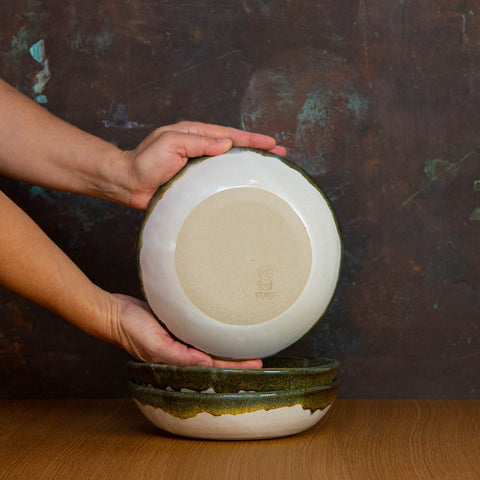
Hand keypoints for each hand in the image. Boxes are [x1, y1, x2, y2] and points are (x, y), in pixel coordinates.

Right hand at [109, 293, 261, 367]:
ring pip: (209, 343)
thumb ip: (179, 356)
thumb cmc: (131, 329)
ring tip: (247, 341)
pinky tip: (222, 326)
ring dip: (226, 344)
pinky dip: (212, 330)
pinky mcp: (177, 324)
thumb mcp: (155, 345)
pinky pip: (199, 329)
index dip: (235, 366)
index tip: (257, 363)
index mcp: (179, 360)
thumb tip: (206, 366)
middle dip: (237, 357)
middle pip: (215, 356)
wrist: (114, 312)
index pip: (213, 366)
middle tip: (260, 353)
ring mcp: (180, 338)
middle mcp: (183, 350)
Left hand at [121, 121, 286, 208]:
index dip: (252, 140)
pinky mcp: (196, 184)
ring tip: (271, 170)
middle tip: (281, 154)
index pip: (230, 135)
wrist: (128, 184)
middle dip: (258, 150)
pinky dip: (235, 183)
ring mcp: (199, 167)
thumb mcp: (170, 143)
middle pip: (236, 148)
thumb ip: (198, 142)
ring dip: (250, 166)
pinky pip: (220, 182)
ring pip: (230, 165)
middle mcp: (201, 149)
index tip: (272, 143)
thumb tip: (226, 144)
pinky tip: (246, 189)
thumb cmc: (145, 161)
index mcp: (196, 135)